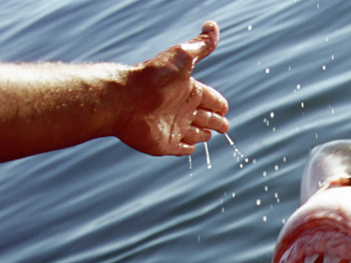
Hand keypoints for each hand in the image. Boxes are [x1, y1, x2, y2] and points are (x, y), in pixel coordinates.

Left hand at [116, 22, 229, 156]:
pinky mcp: (165, 144)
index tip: (224, 107)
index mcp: (189, 90)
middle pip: (205, 117)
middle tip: (224, 126)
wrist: (126, 99)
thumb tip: (212, 25)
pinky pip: (180, 148)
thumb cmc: (154, 77)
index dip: (219, 104)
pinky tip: (191, 148)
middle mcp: (182, 108)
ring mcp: (174, 127)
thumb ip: (200, 46)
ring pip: (194, 133)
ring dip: (202, 134)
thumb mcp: (181, 56)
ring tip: (209, 135)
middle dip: (216, 121)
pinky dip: (188, 149)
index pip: (211, 99)